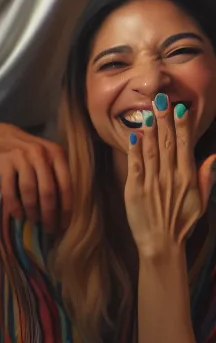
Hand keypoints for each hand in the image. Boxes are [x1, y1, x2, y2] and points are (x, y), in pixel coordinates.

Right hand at [0, 124, 71, 232]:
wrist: (1, 138)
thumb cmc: (30, 154)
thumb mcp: (48, 159)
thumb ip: (57, 177)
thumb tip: (63, 210)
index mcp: (57, 154)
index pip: (66, 185)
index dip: (66, 208)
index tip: (64, 225)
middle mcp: (41, 154)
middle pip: (48, 191)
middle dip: (49, 214)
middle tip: (49, 229)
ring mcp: (21, 158)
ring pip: (29, 190)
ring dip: (32, 210)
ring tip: (33, 222)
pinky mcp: (4, 163)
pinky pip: (10, 189)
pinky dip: (14, 205)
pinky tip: (18, 215)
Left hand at [125, 93, 215, 259]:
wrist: (161, 243)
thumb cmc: (181, 223)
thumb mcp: (200, 201)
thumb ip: (206, 177)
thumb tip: (212, 157)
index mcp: (187, 178)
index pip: (184, 145)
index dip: (182, 125)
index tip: (181, 108)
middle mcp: (169, 177)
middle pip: (167, 142)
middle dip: (165, 119)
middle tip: (162, 99)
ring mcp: (151, 182)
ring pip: (151, 150)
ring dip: (150, 129)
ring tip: (149, 111)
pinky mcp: (135, 189)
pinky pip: (135, 164)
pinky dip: (135, 149)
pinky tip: (135, 134)